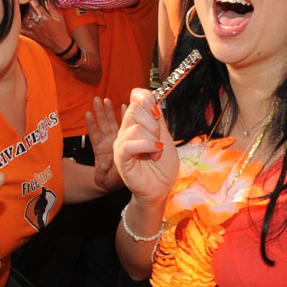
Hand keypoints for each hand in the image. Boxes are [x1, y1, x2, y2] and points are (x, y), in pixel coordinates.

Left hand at [20, 0, 71, 52]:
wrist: (61, 44)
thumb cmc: (61, 30)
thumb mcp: (59, 18)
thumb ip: (52, 9)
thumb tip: (46, 2)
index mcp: (45, 18)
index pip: (36, 7)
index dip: (32, 1)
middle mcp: (39, 23)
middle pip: (29, 13)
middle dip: (27, 8)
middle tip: (24, 5)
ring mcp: (35, 30)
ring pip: (25, 21)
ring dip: (23, 16)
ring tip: (22, 13)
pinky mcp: (33, 36)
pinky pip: (24, 32)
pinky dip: (19, 28)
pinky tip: (17, 24)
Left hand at [86, 97, 121, 189]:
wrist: (116, 183)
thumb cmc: (107, 182)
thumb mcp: (104, 178)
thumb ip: (103, 169)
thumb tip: (105, 161)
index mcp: (100, 150)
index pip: (94, 135)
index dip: (91, 125)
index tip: (88, 114)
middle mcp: (106, 142)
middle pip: (102, 124)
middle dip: (99, 112)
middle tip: (96, 99)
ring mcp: (114, 140)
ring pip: (111, 123)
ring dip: (109, 111)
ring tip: (106, 100)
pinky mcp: (123, 140)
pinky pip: (124, 127)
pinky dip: (124, 117)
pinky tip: (125, 107)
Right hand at [113, 89, 178, 204]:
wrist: (160, 189)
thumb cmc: (162, 167)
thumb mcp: (166, 138)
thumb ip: (159, 119)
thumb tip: (153, 98)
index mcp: (136, 123)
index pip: (136, 97)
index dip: (146, 98)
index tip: (157, 113)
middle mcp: (125, 131)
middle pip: (134, 109)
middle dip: (153, 124)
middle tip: (158, 140)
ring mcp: (121, 143)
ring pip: (135, 128)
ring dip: (153, 140)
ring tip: (156, 152)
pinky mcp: (120, 157)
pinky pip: (130, 144)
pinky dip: (147, 146)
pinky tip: (154, 153)